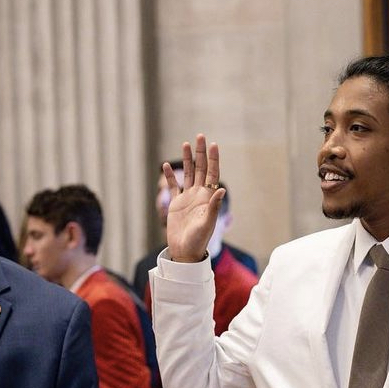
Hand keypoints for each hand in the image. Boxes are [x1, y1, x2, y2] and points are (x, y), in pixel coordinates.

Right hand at [163, 134, 226, 262]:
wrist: (185, 251)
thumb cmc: (198, 240)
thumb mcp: (207, 223)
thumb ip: (214, 206)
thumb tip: (221, 189)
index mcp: (208, 197)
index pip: (212, 174)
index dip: (213, 159)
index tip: (214, 144)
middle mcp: (199, 194)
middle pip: (200, 169)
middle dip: (200, 153)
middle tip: (200, 136)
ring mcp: (187, 198)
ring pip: (188, 174)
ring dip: (187, 159)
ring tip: (186, 144)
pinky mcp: (176, 204)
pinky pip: (173, 186)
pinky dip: (170, 176)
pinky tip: (167, 165)